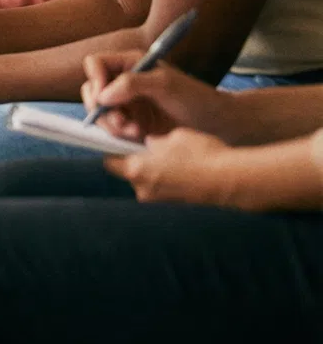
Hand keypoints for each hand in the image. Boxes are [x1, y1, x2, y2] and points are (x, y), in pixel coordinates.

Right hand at [83, 55, 232, 142]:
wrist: (217, 125)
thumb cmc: (196, 98)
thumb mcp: (165, 84)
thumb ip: (133, 84)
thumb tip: (103, 95)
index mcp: (130, 63)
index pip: (96, 64)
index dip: (95, 79)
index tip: (104, 99)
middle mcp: (123, 82)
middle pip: (92, 91)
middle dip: (101, 109)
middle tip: (121, 122)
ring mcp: (126, 104)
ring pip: (99, 113)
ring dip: (112, 125)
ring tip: (135, 131)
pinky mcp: (131, 123)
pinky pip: (111, 129)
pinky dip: (119, 135)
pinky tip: (139, 136)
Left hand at [106, 129, 238, 205]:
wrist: (232, 181)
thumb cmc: (202, 154)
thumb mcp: (174, 136)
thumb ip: (155, 141)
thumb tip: (150, 146)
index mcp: (136, 170)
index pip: (110, 162)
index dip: (113, 151)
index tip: (120, 143)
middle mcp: (143, 191)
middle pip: (130, 174)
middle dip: (139, 162)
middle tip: (155, 149)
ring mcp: (159, 202)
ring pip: (149, 182)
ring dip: (156, 172)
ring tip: (177, 160)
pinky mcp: (175, 207)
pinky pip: (165, 190)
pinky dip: (170, 181)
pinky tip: (187, 171)